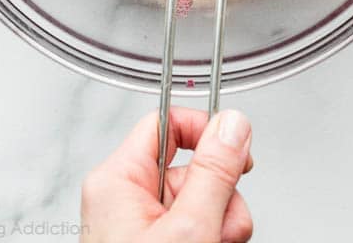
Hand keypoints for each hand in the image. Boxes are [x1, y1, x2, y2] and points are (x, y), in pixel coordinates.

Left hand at [81, 108, 253, 242]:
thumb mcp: (188, 228)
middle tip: (220, 224)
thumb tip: (233, 124)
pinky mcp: (153, 238)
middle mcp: (123, 196)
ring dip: (220, 219)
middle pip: (193, 165)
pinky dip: (211, 233)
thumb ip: (214, 172)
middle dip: (221, 194)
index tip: (235, 149)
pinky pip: (195, 220)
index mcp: (116, 180)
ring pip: (201, 196)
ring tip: (214, 242)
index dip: (207, 130)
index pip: (168, 122)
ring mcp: (138, 222)